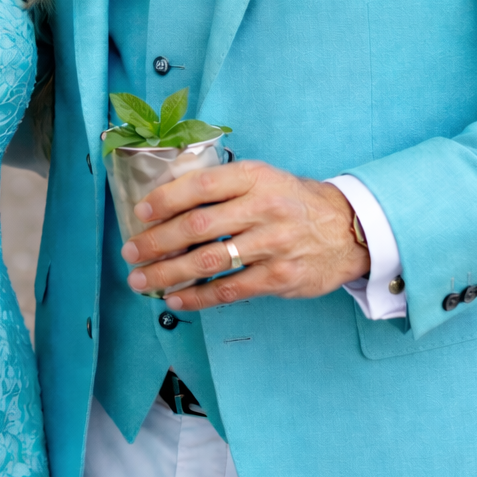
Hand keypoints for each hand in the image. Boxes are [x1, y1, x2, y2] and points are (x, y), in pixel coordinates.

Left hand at [121, 159, 370, 309]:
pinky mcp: (280, 277)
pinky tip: (177, 299)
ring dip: (168, 273)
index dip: (166, 199)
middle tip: (130, 252)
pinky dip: (198, 297)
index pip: (200, 186)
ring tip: (142, 280)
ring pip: (209, 262)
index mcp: (253, 178)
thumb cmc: (292, 201)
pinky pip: (230, 289)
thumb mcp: (262, 178)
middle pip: (197, 227)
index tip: (140, 212)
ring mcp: (272, 244)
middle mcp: (262, 208)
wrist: (347, 228)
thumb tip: (166, 201)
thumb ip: (222, 186)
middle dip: (156, 242)